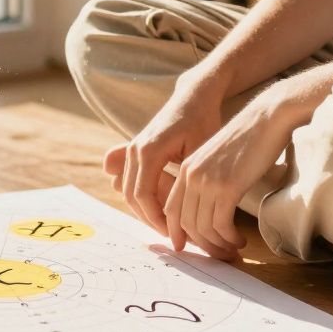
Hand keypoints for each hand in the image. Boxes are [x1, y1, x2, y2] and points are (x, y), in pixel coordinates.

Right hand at [107, 77, 225, 234]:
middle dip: (150, 219)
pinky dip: (146, 197)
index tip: (175, 234)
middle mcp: (135, 149)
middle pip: (132, 197)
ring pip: (128, 191)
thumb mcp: (199, 152)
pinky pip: (132, 181)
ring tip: (170, 223)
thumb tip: (179, 215)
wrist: (194, 96)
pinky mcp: (135, 149)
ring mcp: (132, 148)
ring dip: (146, 210)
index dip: (157, 219)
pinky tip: (165, 205)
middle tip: (173, 235)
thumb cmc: (203, 121)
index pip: (143, 196)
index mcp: (149, 151)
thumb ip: (184, 181)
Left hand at [164, 85, 299, 259]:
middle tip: (219, 254)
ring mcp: (207, 181)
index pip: (172, 209)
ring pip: (203, 227)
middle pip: (185, 223)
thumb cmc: (248, 140)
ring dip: (217, 245)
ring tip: (232, 249)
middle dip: (201, 245)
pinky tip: (240, 240)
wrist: (266, 119)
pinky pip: (220, 224)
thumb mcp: (218, 161)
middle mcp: (191, 176)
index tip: (186, 247)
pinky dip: (229, 238)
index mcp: (186, 169)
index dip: (177, 232)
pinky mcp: (226, 187)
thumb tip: (209, 210)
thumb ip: (208, 182)